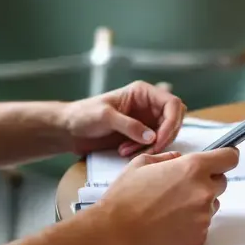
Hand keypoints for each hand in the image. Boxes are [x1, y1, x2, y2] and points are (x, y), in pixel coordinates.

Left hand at [61, 81, 186, 156]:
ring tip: (126, 150)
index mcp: (142, 92)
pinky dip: (145, 150)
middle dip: (164, 137)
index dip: (172, 123)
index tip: (160, 140)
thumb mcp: (105, 117)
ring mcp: (147, 120)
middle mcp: (148, 104)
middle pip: (174, 120)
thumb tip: (152, 137)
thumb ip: (129, 126)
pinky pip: (154, 144)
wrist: (70, 129)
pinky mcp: (141, 135)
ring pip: (165, 135)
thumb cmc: (84, 115)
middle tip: (147, 150)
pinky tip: (125, 152)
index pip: (173, 104)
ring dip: (151, 146)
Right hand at [95, 148, 238, 244]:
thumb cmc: (125, 196)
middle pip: (221, 182)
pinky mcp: (199, 237)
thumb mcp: (142, 163)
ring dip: (198, 203)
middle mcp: (204, 191)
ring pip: (211, 204)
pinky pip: (202, 225)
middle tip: (182, 188)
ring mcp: (203, 216)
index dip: (227, 157)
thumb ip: (168, 158)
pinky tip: (169, 223)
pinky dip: (191, 223)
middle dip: (207, 182)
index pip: (230, 158)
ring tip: (170, 208)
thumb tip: (179, 159)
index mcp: (193, 168)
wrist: (116, 232)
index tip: (223, 158)